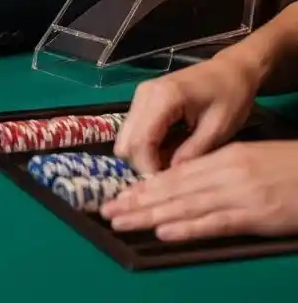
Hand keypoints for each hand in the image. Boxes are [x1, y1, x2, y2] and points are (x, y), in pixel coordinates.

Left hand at [101, 141, 297, 241]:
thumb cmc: (290, 166)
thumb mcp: (250, 158)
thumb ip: (218, 168)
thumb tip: (187, 180)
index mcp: (223, 157)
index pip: (175, 173)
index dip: (145, 186)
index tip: (119, 195)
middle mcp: (225, 174)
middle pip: (172, 189)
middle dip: (137, 201)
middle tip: (108, 210)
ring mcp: (240, 195)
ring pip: (185, 205)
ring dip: (150, 215)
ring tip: (123, 221)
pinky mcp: (256, 216)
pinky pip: (215, 223)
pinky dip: (187, 227)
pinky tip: (164, 230)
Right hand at [113, 51, 263, 173]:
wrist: (231, 69)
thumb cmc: (231, 96)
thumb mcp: (219, 128)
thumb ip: (193, 152)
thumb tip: (171, 177)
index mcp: (163, 98)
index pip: (140, 142)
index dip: (149, 169)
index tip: (168, 186)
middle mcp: (143, 95)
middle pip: (126, 142)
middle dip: (144, 164)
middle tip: (171, 177)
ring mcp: (139, 96)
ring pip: (126, 138)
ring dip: (144, 156)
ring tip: (171, 164)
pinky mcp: (142, 100)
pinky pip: (133, 131)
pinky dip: (146, 146)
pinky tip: (168, 151)